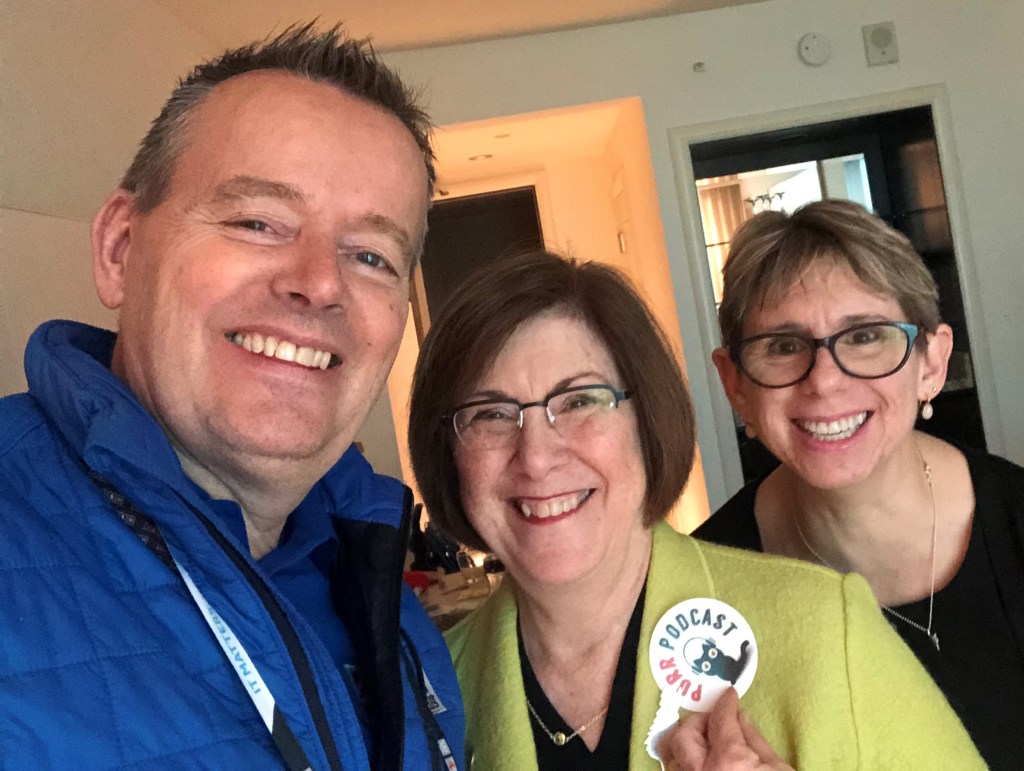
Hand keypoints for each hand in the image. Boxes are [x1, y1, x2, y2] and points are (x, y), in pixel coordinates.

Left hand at [656, 688, 792, 770]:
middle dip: (700, 721)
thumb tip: (741, 718)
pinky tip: (697, 761)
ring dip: (685, 742)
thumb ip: (755, 740)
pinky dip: (682, 763)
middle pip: (686, 734)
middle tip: (715, 719)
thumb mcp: (778, 769)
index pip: (721, 719)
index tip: (729, 696)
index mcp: (730, 761)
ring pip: (672, 755)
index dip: (725, 703)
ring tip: (703, 739)